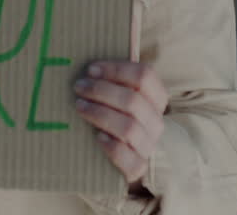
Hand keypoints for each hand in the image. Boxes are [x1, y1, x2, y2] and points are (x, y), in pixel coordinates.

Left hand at [73, 60, 169, 183]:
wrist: (123, 157)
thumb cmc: (117, 116)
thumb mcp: (120, 97)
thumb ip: (113, 82)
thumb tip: (89, 68)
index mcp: (157, 98)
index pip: (145, 76)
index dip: (116, 70)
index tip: (91, 69)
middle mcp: (156, 121)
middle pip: (133, 100)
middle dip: (102, 90)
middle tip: (79, 87)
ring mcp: (149, 145)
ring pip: (129, 127)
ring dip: (100, 114)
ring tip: (80, 107)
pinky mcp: (138, 167)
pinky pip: (128, 158)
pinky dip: (111, 146)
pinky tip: (98, 137)